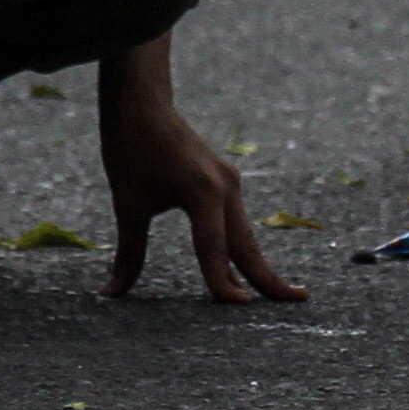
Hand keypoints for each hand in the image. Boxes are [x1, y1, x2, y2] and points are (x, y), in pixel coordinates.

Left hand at [102, 58, 301, 302]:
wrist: (141, 101)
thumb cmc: (131, 148)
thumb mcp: (128, 203)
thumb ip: (129, 252)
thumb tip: (110, 292)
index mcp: (202, 192)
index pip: (214, 250)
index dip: (222, 284)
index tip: (237, 308)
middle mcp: (224, 187)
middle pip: (246, 244)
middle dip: (268, 277)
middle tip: (297, 301)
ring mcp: (228, 182)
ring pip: (244, 234)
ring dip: (256, 265)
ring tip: (278, 294)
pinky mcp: (224, 180)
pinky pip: (235, 222)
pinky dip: (240, 248)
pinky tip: (242, 271)